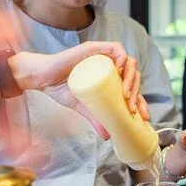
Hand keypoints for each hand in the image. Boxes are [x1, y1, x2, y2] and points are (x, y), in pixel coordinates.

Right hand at [8, 42, 148, 138]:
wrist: (43, 79)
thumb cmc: (61, 90)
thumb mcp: (83, 108)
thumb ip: (96, 119)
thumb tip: (108, 137)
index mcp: (110, 79)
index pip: (132, 88)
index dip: (141, 101)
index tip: (143, 116)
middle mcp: (110, 66)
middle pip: (133, 76)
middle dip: (138, 93)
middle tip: (133, 109)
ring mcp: (103, 56)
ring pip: (129, 63)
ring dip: (132, 79)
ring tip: (127, 95)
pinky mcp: (95, 48)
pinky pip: (116, 49)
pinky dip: (123, 59)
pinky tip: (122, 71)